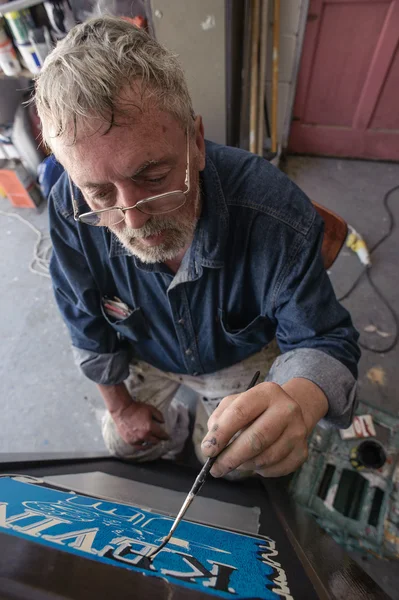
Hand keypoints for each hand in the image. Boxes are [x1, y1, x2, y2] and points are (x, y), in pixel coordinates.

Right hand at [111, 402, 168, 447]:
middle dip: (159, 439)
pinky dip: (144, 446)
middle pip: (156, 441)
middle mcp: (144, 435)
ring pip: (148, 445)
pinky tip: (145, 444)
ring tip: (153, 441)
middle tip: (160, 438)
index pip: (161, 435)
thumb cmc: (136, 409)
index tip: (168, 437)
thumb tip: (163, 422)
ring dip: (152, 443)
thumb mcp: (150, 409)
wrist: (122, 410)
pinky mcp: (130, 441)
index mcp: (150, 428)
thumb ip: (159, 415)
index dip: (166, 436)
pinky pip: (139, 447)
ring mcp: (137, 439)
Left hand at [200, 379, 327, 477]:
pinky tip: (255, 462)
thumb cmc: (255, 409)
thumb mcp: (236, 403)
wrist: (289, 412)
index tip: (207, 450)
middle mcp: (287, 410)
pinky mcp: (302, 452)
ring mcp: (298, 432)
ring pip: (265, 458)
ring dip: (244, 464)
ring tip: (234, 462)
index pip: (240, 413)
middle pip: (256, 439)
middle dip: (231, 457)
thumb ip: (219, 419)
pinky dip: (259, 470)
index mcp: (267, 392)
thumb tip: (211, 445)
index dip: (221, 434)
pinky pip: (275, 469)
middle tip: (215, 468)